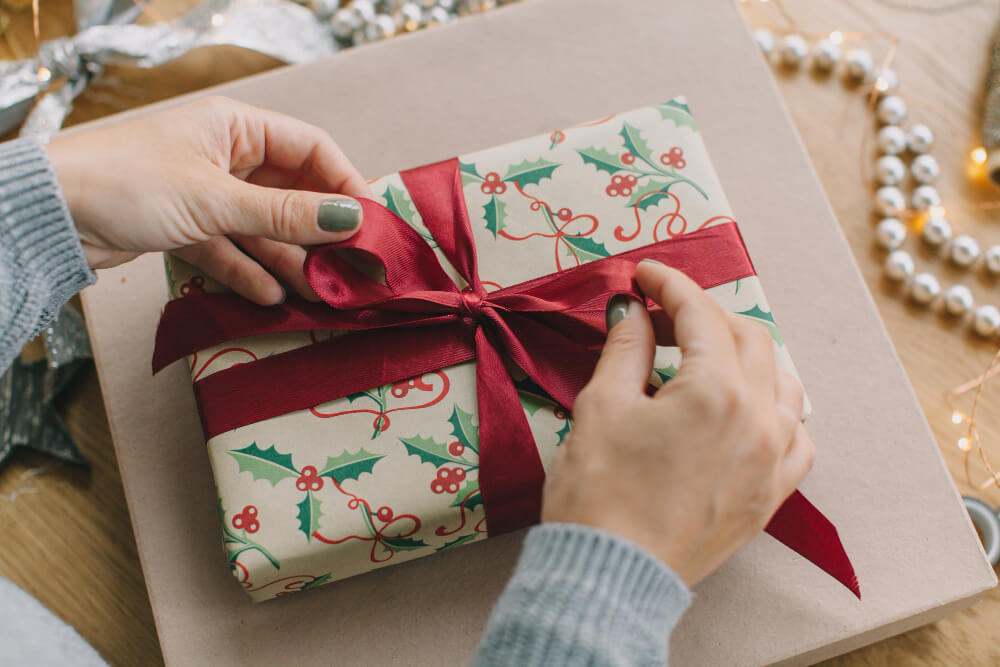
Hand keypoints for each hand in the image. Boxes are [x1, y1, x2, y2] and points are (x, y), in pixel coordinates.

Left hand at [47, 96, 371, 304]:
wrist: (50, 214)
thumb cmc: (129, 183)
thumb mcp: (216, 199)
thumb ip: (286, 214)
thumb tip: (352, 219)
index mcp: (236, 128)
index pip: (311, 150)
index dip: (345, 184)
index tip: (370, 224)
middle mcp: (226, 157)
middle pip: (291, 195)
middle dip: (318, 234)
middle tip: (350, 269)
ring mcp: (206, 194)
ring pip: (263, 229)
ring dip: (288, 262)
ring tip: (316, 294)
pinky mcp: (187, 228)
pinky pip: (232, 250)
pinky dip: (249, 273)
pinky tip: (269, 298)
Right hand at [542, 260, 814, 586]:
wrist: (611, 575)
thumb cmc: (598, 493)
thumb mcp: (601, 406)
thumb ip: (626, 348)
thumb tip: (633, 312)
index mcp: (714, 392)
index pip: (699, 315)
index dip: (669, 285)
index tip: (645, 275)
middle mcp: (757, 420)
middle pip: (747, 338)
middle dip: (704, 315)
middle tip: (662, 313)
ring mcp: (772, 460)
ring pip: (782, 382)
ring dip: (746, 355)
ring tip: (706, 355)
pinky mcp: (770, 495)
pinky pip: (796, 438)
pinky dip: (776, 410)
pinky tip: (749, 409)